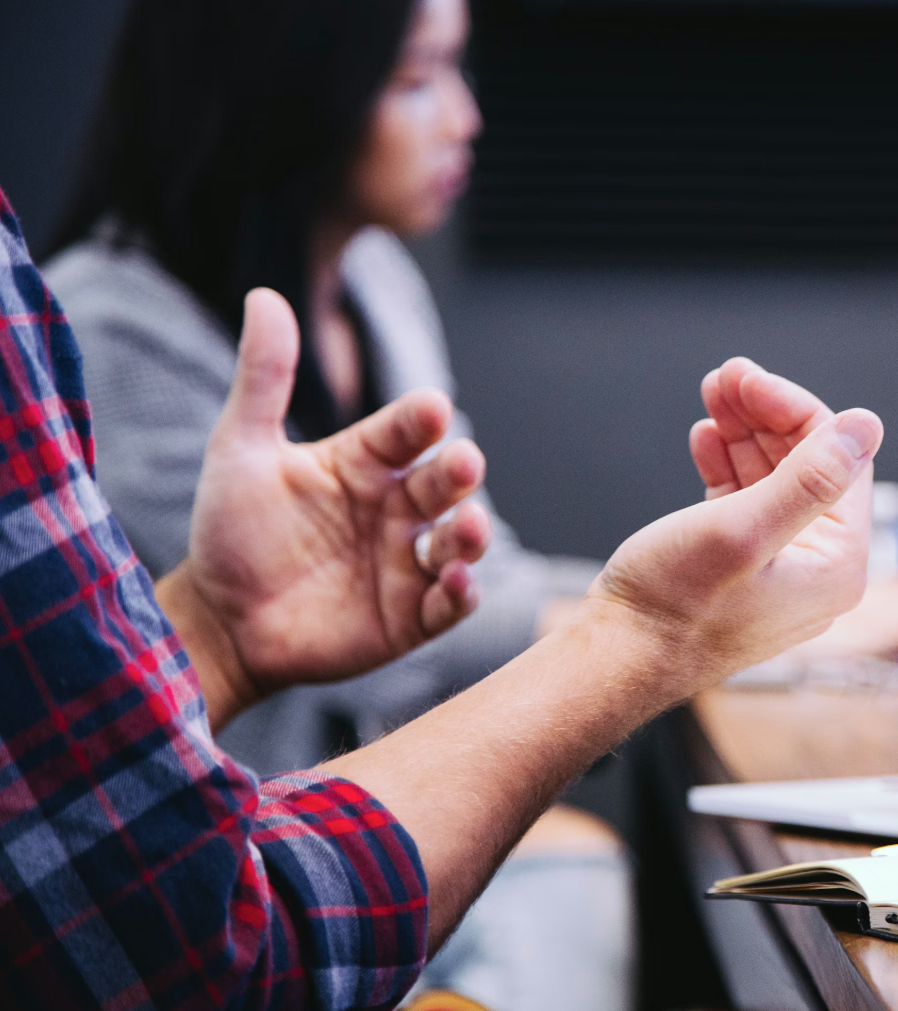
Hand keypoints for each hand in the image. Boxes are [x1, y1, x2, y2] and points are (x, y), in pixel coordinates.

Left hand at [157, 289, 491, 728]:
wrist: (219, 620)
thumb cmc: (231, 531)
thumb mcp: (240, 449)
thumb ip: (263, 378)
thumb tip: (264, 295)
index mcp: (365, 463)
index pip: (405, 431)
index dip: (419, 420)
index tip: (431, 408)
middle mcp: (396, 508)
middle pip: (442, 484)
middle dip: (458, 473)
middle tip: (463, 463)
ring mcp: (407, 563)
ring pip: (458, 541)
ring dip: (471, 534)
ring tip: (468, 527)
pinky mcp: (410, 617)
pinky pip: (449, 604)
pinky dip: (461, 594)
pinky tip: (456, 582)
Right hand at [585, 357, 882, 690]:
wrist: (616, 659)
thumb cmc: (673, 607)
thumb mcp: (743, 530)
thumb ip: (809, 478)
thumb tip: (867, 426)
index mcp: (837, 565)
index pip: (839, 461)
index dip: (794, 410)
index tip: (747, 378)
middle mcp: (818, 570)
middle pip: (808, 466)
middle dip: (766, 415)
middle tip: (725, 376)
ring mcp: (780, 570)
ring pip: (774, 479)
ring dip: (744, 433)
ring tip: (712, 395)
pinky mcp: (742, 569)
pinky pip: (747, 503)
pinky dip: (728, 466)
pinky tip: (706, 439)